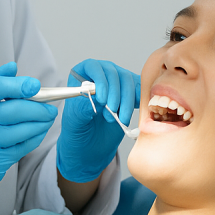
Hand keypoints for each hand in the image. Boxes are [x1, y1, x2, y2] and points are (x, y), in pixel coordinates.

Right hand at [0, 62, 57, 214]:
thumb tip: (13, 67)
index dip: (18, 85)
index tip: (35, 85)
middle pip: (14, 110)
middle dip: (38, 107)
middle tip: (50, 106)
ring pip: (22, 130)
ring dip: (40, 123)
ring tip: (47, 118)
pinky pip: (22, 147)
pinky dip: (35, 138)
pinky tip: (38, 132)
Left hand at [56, 59, 139, 182]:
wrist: (90, 147)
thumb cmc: (77, 132)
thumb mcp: (75, 121)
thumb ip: (82, 107)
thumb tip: (93, 95)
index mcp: (81, 76)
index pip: (92, 66)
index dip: (100, 79)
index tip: (102, 99)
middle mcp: (100, 75)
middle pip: (114, 73)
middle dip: (116, 93)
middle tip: (111, 112)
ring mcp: (117, 84)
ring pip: (129, 82)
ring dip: (127, 101)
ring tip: (119, 119)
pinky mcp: (130, 95)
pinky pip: (140, 91)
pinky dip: (140, 102)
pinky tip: (133, 113)